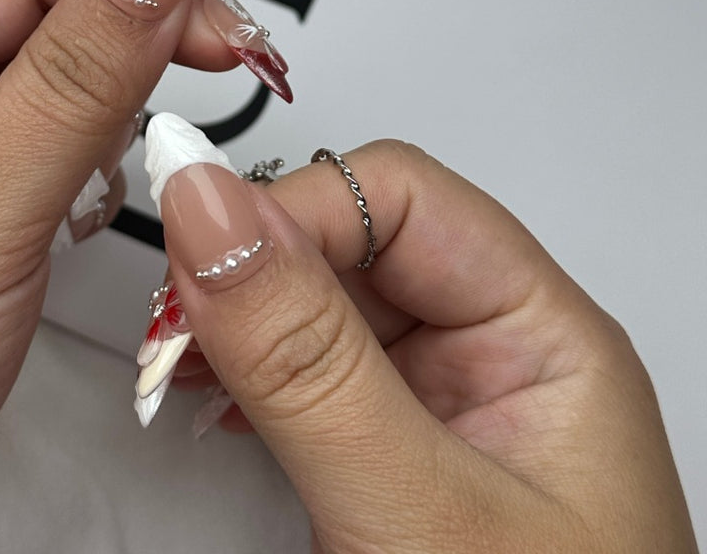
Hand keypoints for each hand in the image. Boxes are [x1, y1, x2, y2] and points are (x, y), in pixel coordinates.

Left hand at [0, 0, 242, 552]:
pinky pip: (56, 156)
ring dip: (127, 99)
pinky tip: (108, 197)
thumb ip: (76, 80)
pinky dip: (103, 166)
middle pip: (49, 11)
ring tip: (172, 133)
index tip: (224, 22)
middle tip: (235, 63)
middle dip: (148, 29)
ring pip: (59, 84)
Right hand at [144, 118, 697, 552]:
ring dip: (235, 316)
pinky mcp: (388, 444)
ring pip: (316, 295)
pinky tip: (211, 399)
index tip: (197, 258)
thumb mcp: (413, 516)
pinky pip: (304, 361)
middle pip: (353, 236)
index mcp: (541, 334)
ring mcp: (437, 399)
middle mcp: (493, 349)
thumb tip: (208, 208)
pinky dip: (242, 368)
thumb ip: (306, 359)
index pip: (400, 196)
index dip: (293, 210)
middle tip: (171, 326)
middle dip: (251, 266)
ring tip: (176, 366)